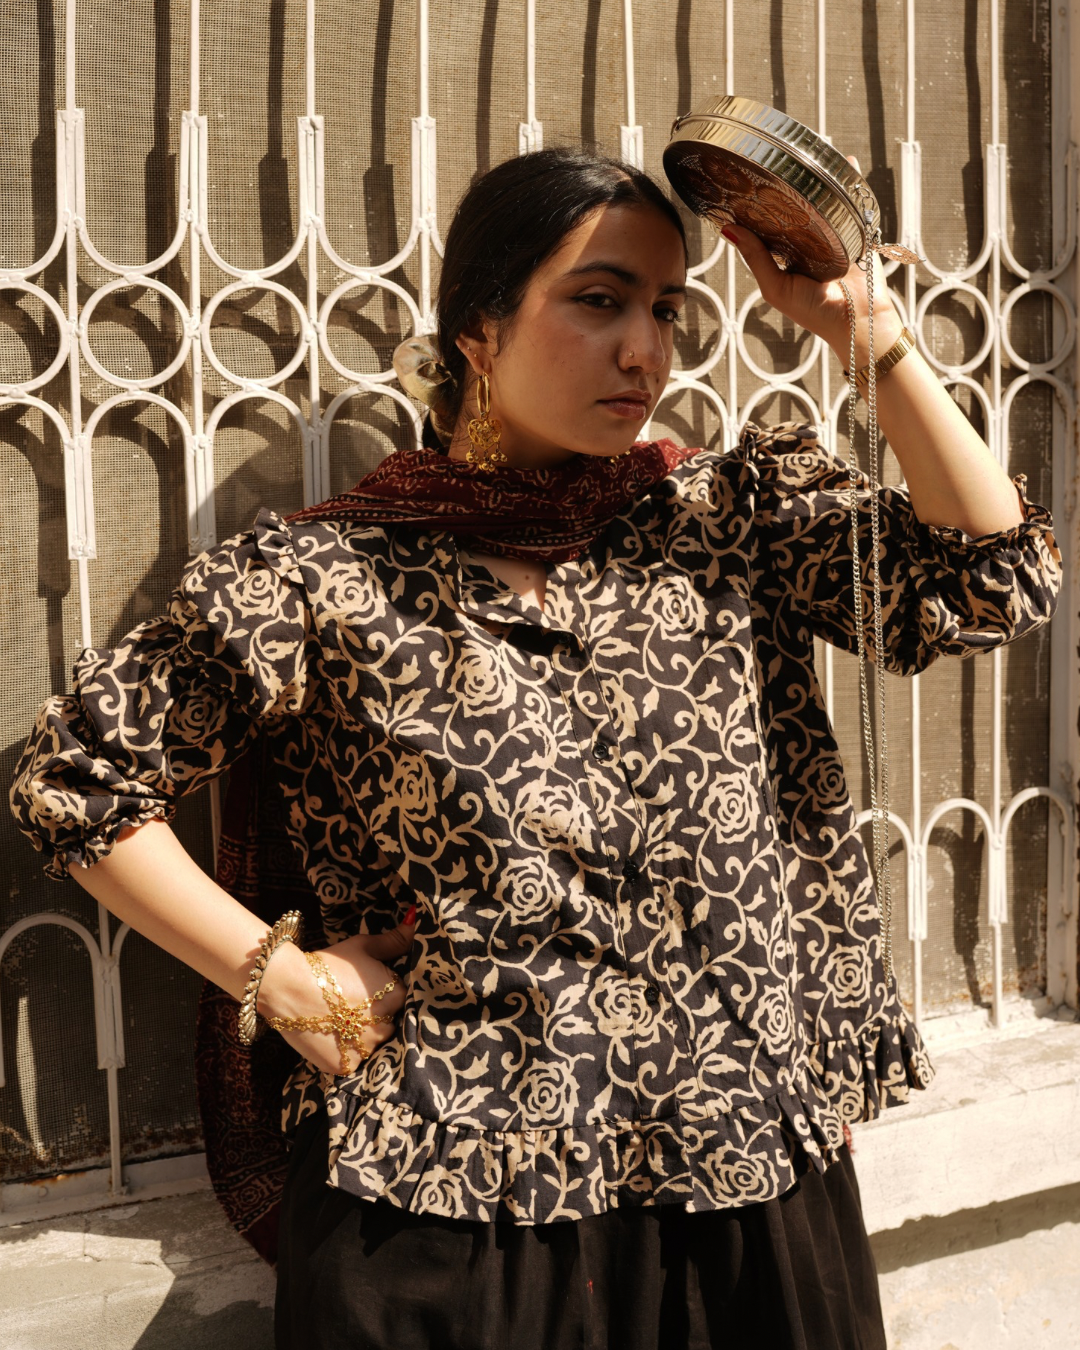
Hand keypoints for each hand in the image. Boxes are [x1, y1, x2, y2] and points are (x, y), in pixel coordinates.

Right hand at [258, 907, 417, 1075]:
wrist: (288, 986)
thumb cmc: (328, 963)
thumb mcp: (362, 947)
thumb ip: (393, 941)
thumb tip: (415, 922)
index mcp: (396, 996)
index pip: (398, 999)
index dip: (380, 994)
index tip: (363, 989)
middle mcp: (386, 1025)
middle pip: (387, 1023)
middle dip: (373, 1017)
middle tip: (348, 1005)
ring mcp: (366, 1048)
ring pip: (370, 1044)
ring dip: (360, 1036)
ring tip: (338, 1020)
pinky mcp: (345, 1066)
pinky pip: (350, 1061)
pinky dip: (342, 1052)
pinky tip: (329, 1035)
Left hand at [720, 157, 903, 369]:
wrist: (857, 321)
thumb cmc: (813, 312)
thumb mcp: (776, 287)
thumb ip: (755, 258)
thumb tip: (728, 229)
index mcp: (785, 257)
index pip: (767, 226)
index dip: (756, 207)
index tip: (742, 183)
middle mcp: (807, 245)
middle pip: (794, 209)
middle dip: (787, 188)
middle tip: (774, 160)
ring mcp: (832, 237)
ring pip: (822, 202)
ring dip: (818, 181)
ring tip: (808, 155)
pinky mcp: (856, 232)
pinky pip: (852, 204)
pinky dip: (850, 185)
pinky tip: (845, 163)